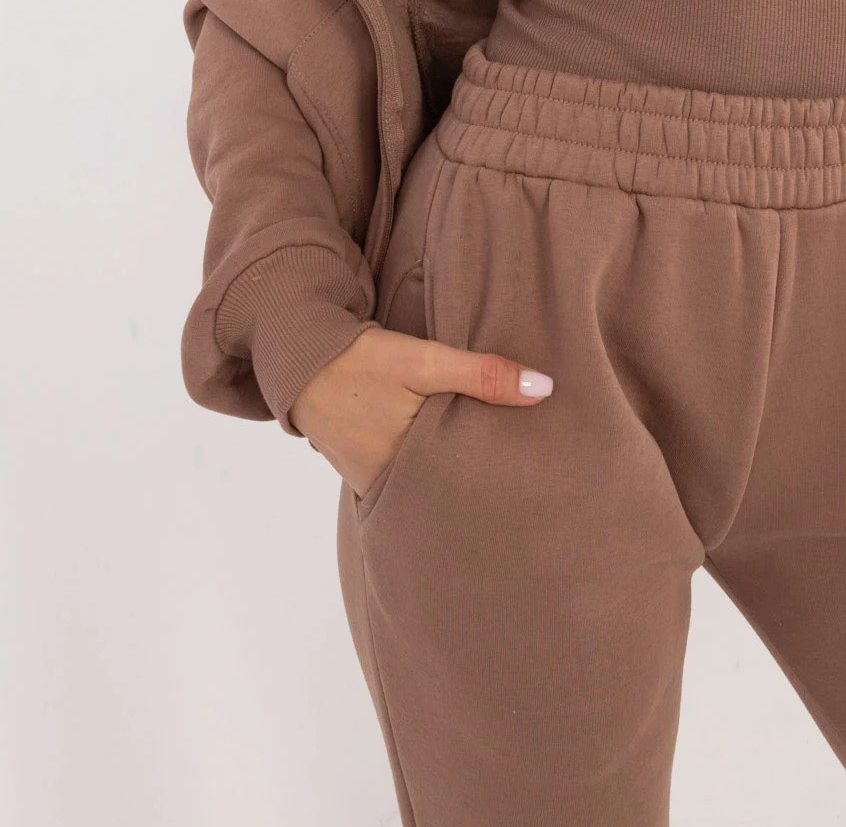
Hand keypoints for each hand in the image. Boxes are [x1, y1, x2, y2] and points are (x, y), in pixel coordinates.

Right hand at [289, 325, 553, 499]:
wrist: (301, 357)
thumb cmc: (363, 361)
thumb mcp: (424, 362)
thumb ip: (482, 375)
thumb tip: (545, 389)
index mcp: (405, 471)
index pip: (466, 488)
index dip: (500, 483)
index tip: (539, 481)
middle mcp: (389, 486)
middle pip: (448, 488)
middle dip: (481, 482)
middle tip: (530, 480)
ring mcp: (375, 479)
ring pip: (429, 480)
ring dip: (455, 470)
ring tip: (501, 469)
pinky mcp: (367, 466)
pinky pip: (408, 470)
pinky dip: (429, 462)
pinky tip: (453, 452)